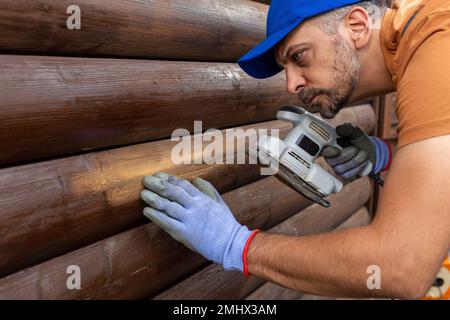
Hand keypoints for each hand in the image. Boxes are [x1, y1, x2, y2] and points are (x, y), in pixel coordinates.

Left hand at [140, 172, 256, 271]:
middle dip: (158, 185)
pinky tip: (146, 211)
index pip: (182, 185)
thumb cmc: (225, 224)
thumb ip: (208, 189)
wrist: (231, 243)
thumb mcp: (219, 202)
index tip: (158, 175)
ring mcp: (189, 219)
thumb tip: (197, 179)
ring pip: (168, 206)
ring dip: (154, 199)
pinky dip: (156, 216)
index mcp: (202, 199)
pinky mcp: (185, 233)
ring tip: (143, 194)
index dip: (169, 179)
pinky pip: (167, 222)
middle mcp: (195, 207)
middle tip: (146, 180)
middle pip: (173, 192)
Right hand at [321, 123, 390, 180]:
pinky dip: (359, 168)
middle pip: (332, 161)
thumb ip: (347, 129)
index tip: (336, 150)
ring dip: (355, 161)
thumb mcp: (355, 132)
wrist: (370, 152)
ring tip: (363, 154)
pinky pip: (349, 176)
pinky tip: (364, 162)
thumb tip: (338, 129)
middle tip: (355, 149)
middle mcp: (330, 159)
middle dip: (346, 156)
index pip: (321, 151)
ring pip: (341, 169)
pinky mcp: (345, 177)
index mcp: (329, 147)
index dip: (328, 152)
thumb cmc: (358, 141)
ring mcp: (337, 169)